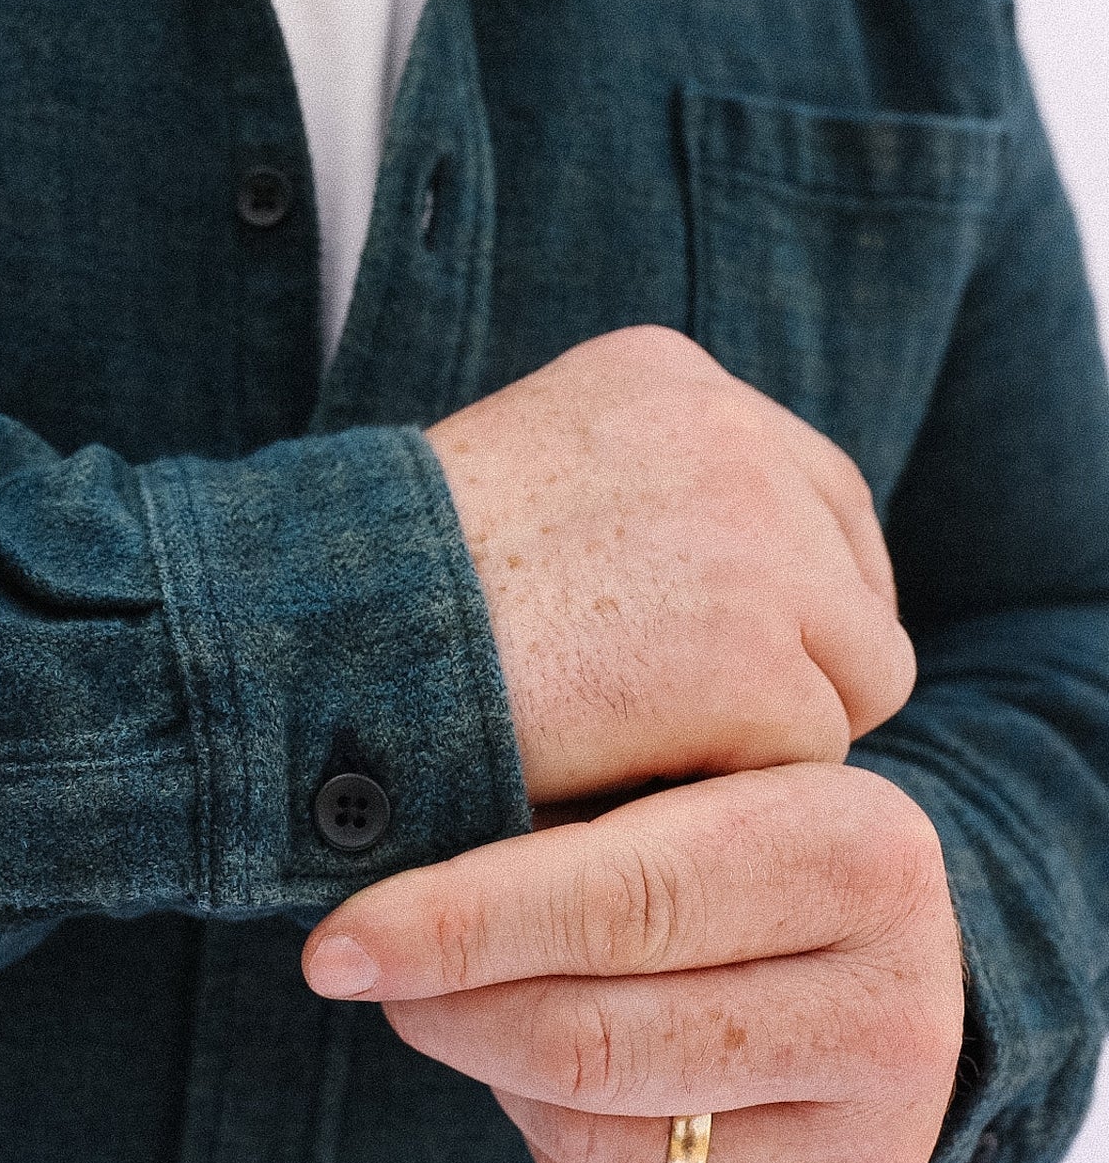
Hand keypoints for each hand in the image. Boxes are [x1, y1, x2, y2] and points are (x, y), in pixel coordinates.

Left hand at [299, 764, 964, 1162]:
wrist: (862, 952)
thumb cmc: (717, 838)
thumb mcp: (671, 779)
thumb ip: (556, 804)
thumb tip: (362, 846)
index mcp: (855, 851)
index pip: (618, 902)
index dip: (456, 927)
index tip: (336, 944)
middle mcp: (896, 1006)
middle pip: (592, 1039)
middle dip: (444, 1008)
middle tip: (364, 969)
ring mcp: (873, 1135)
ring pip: (593, 1131)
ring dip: (494, 1069)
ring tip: (483, 999)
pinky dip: (548, 1135)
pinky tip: (557, 1072)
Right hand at [425, 326, 914, 803]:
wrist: (313, 639)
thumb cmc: (379, 592)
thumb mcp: (519, 479)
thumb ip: (631, 499)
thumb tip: (716, 592)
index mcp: (664, 375)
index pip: (809, 490)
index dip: (781, 593)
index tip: (720, 660)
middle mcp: (728, 432)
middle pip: (851, 583)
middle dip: (790, 665)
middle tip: (679, 728)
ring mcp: (752, 539)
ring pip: (847, 677)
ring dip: (755, 731)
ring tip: (622, 743)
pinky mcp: (753, 654)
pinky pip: (805, 759)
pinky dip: (719, 787)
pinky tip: (615, 768)